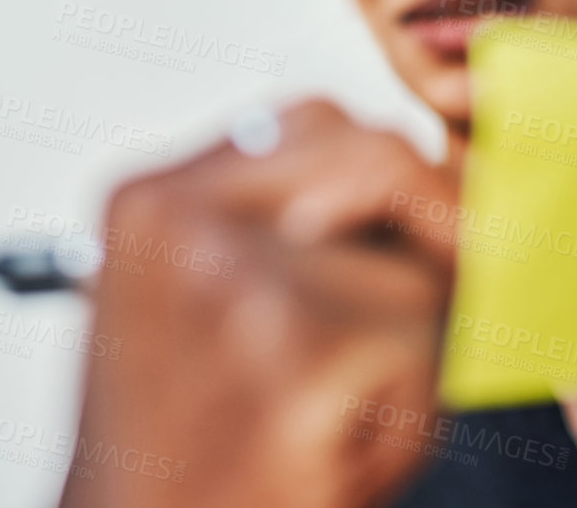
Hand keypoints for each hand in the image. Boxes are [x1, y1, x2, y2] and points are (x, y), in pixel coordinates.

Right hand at [60, 98, 459, 507]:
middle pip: (379, 160)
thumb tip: (421, 174)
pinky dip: (406, 415)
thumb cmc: (178, 450)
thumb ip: (277, 224)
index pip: (315, 121)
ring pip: (414, 271)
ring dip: (410, 351)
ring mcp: (236, 278)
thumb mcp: (194, 301)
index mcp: (148, 198)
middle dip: (427, 237)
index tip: (405, 239)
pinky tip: (334, 455)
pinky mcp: (295, 353)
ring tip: (333, 415)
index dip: (383, 179)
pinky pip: (423, 351)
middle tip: (415, 323)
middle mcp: (181, 217)